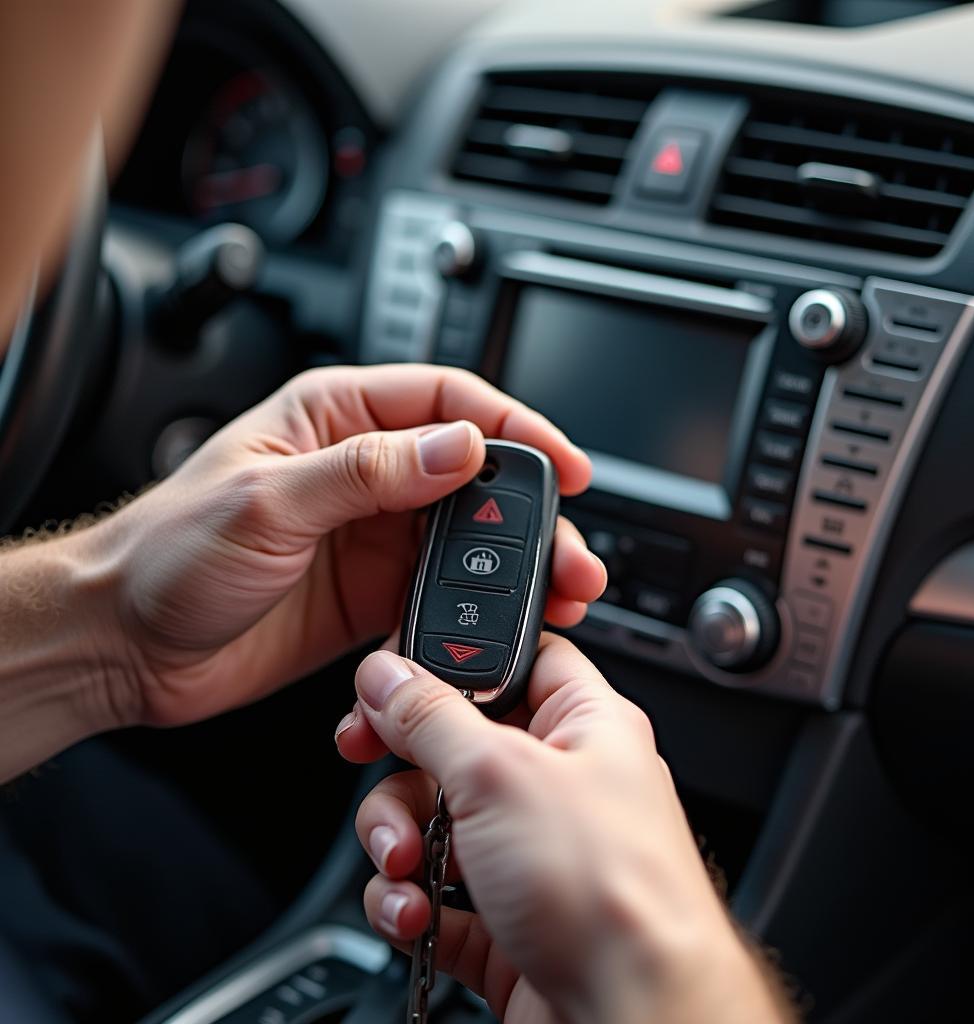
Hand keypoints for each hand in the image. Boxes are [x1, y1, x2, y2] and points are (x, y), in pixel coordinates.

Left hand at [80, 365, 604, 726]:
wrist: (123, 645)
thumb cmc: (167, 554)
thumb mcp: (267, 501)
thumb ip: (367, 471)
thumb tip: (458, 446)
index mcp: (333, 419)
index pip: (446, 401)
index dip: (514, 426)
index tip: (562, 463)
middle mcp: (360, 472)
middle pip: (472, 475)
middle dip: (530, 511)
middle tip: (568, 549)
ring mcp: (369, 536)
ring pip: (467, 540)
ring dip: (512, 566)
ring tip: (554, 594)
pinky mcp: (368, 593)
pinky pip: (438, 594)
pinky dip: (472, 613)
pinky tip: (492, 630)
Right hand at [337, 637, 791, 1023]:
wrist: (635, 1021)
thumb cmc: (613, 894)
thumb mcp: (501, 774)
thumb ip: (432, 716)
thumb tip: (387, 675)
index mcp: (582, 725)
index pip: (511, 662)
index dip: (451, 662)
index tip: (392, 681)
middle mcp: (560, 784)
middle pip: (453, 745)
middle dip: (403, 767)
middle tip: (369, 761)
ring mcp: (531, 855)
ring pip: (433, 822)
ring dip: (398, 841)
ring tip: (406, 862)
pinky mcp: (507, 920)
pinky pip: (434, 896)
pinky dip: (410, 904)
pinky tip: (415, 914)